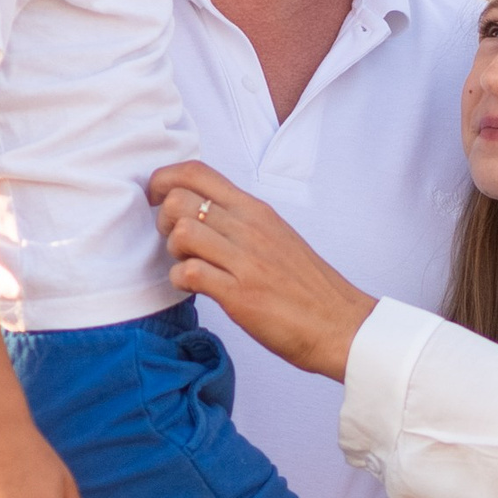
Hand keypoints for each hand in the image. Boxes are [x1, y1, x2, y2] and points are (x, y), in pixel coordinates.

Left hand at [151, 162, 378, 381]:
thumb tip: (201, 215)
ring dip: (172, 252)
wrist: (341, 325)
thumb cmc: (307, 287)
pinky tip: (193, 289)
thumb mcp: (276, 237)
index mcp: (257, 210)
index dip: (163, 180)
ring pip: (181, 232)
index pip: (196, 172)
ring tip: (187, 266)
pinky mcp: (241, 295)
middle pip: (179, 199)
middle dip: (163, 221)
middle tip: (175, 244)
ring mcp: (245, 261)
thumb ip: (241, 222)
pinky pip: (189, 274)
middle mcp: (250, 228)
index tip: (157, 199)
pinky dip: (179, 281)